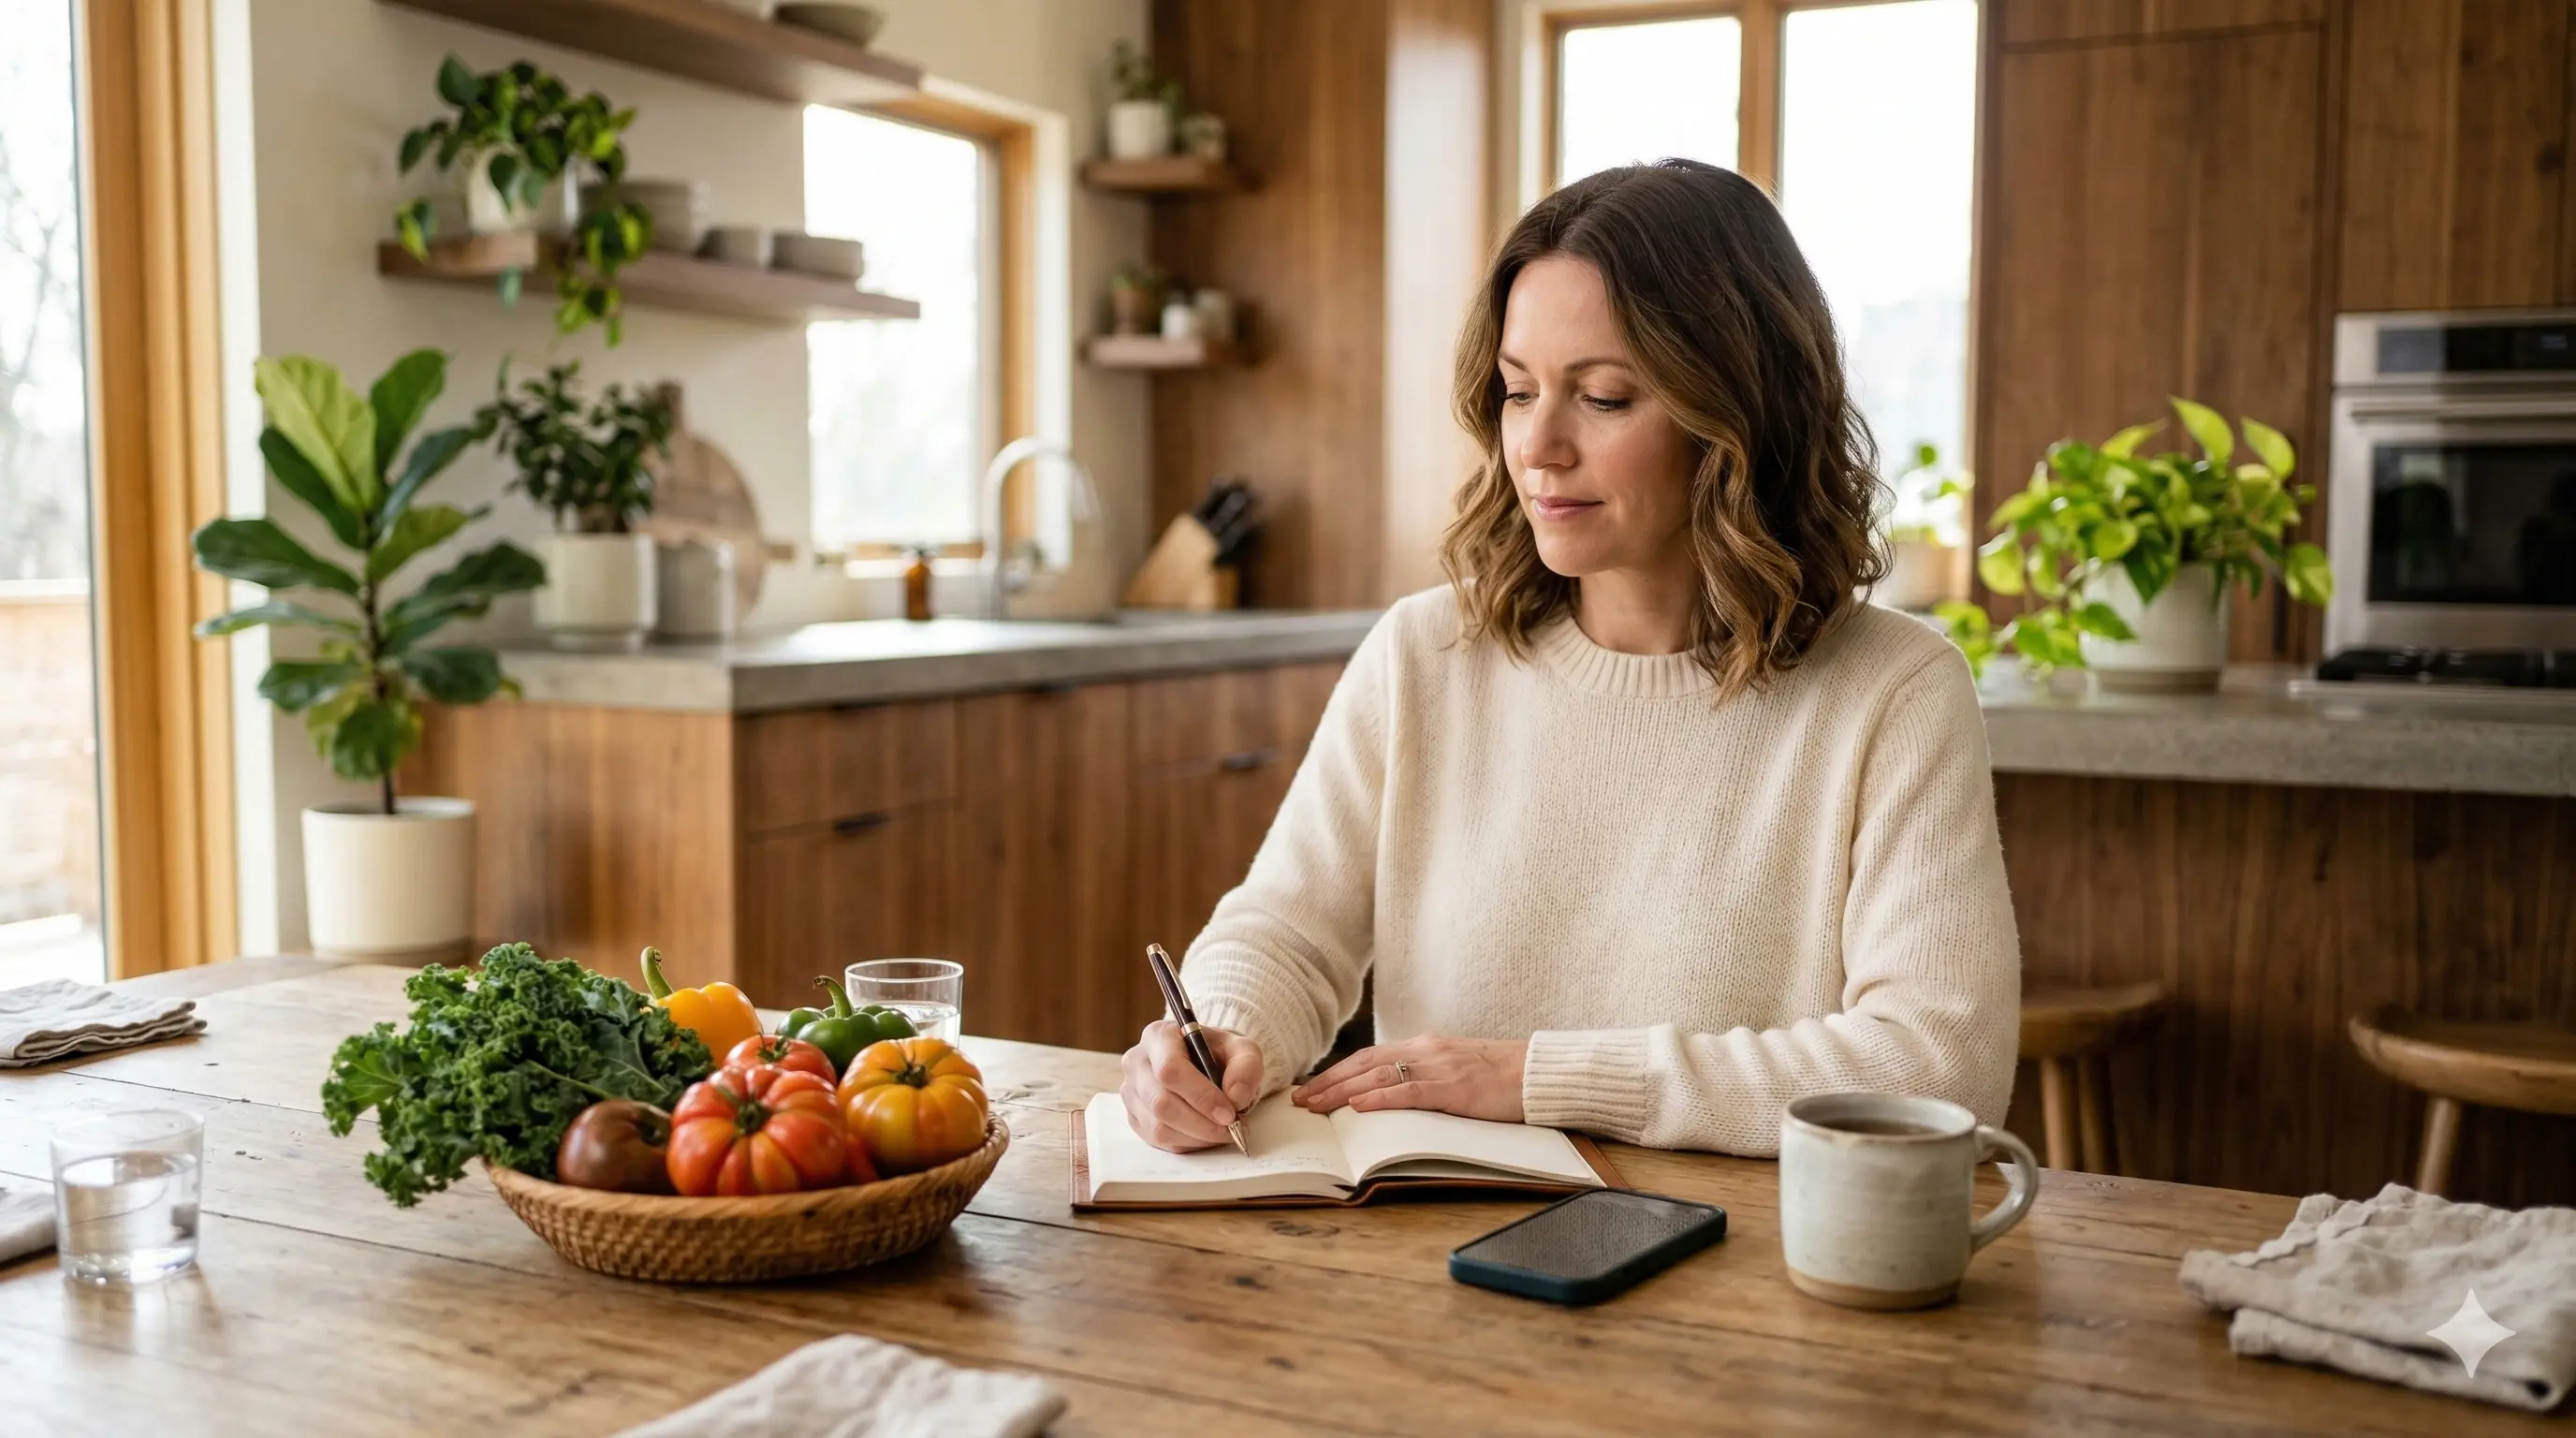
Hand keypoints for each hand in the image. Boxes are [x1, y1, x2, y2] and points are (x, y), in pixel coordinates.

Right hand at [1119, 1020, 1264, 1152]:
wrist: (1204, 1063)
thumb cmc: (1219, 1054)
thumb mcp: (1242, 1049)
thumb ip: (1246, 1066)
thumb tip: (1235, 1097)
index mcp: (1159, 1036)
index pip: (1170, 1069)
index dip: (1201, 1096)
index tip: (1229, 1113)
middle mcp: (1137, 1062)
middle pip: (1161, 1102)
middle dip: (1201, 1123)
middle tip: (1231, 1129)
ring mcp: (1131, 1092)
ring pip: (1158, 1126)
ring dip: (1196, 1137)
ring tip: (1222, 1133)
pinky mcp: (1134, 1117)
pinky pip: (1157, 1140)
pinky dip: (1187, 1143)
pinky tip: (1205, 1135)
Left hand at [1291, 1035, 1526, 1121]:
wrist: (1536, 1072)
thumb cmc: (1499, 1077)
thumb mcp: (1454, 1070)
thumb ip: (1424, 1077)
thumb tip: (1391, 1096)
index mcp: (1425, 1047)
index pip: (1370, 1057)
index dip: (1338, 1071)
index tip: (1311, 1086)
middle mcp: (1426, 1051)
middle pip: (1365, 1063)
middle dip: (1329, 1081)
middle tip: (1299, 1099)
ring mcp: (1440, 1068)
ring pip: (1380, 1075)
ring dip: (1343, 1091)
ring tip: (1316, 1105)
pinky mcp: (1455, 1088)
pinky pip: (1411, 1091)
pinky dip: (1381, 1097)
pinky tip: (1359, 1105)